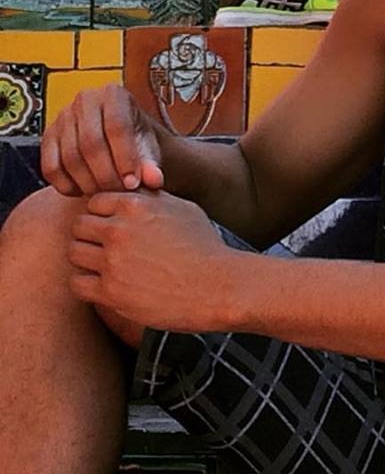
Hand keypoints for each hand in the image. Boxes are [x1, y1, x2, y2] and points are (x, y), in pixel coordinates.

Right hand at [42, 84, 164, 195]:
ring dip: (87, 183)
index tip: (132, 184)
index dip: (125, 159)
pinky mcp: (47, 136)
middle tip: (118, 194)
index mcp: (114, 94)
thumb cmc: (136, 140)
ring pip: (70, 157)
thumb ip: (152, 164)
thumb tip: (154, 180)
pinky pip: (51, 167)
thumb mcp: (149, 149)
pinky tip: (84, 193)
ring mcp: (62, 116)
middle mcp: (85, 100)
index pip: (117, 126)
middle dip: (106, 175)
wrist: (118, 139)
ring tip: (105, 195)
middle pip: (91, 143)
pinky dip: (66, 186)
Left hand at [68, 190, 235, 331]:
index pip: (94, 202)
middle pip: (79, 226)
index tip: (112, 226)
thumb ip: (153, 197)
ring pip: (74, 253)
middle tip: (107, 247)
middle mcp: (119, 230)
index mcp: (136, 205)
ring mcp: (112, 261)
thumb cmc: (204, 245)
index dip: (102, 214)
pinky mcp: (110, 291)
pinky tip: (106, 284)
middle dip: (91, 235)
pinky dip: (87, 283)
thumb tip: (136, 187)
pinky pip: (77, 283)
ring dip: (86, 259)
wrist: (215, 285)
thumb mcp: (183, 208)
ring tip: (106, 265)